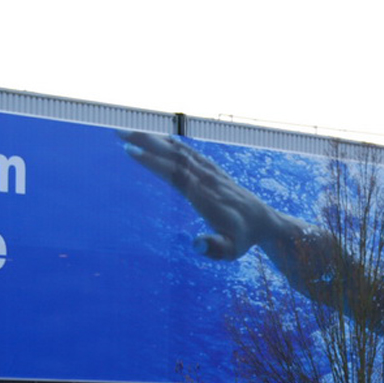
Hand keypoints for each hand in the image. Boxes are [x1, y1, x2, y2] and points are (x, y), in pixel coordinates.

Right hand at [120, 131, 276, 259]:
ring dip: (155, 139)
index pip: (175, 175)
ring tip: (131, 131)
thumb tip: (196, 244)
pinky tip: (161, 138)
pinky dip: (174, 144)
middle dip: (147, 142)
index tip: (131, 151)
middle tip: (120, 132)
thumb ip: (214, 248)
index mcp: (205, 196)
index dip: (153, 162)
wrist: (264, 222)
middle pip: (173, 156)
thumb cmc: (242, 239)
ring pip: (180, 151)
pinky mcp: (213, 171)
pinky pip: (191, 153)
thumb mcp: (230, 251)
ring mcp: (211, 173)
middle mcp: (206, 179)